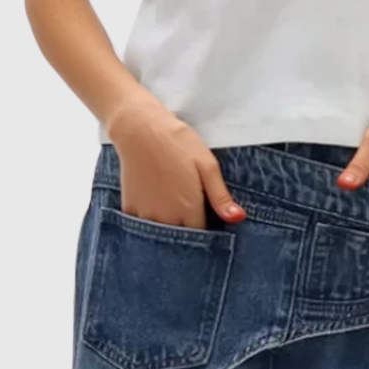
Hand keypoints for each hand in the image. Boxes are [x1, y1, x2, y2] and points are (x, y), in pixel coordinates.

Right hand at [107, 99, 245, 228]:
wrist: (140, 129)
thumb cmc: (178, 143)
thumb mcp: (207, 166)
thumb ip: (220, 197)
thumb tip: (238, 218)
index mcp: (188, 210)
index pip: (201, 236)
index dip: (206, 229)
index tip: (207, 217)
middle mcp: (165, 219)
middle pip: (180, 238)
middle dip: (187, 230)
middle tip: (188, 206)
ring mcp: (145, 216)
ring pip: (161, 234)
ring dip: (168, 226)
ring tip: (171, 202)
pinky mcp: (129, 209)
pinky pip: (143, 225)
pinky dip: (150, 219)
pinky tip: (155, 200)